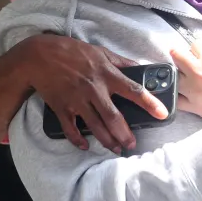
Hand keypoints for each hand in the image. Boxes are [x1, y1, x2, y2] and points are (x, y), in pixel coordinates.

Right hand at [19, 34, 167, 152]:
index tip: (162, 113)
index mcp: (106, 74)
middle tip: (132, 144)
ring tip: (116, 149)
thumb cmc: (71, 51)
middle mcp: (93, 89)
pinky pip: (70, 128)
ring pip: (95, 126)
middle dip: (125, 134)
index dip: (150, 103)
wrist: (38, 56)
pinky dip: (77, 139)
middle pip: (114, 117)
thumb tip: (139, 66)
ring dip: (107, 141)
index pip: (133, 90)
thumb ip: (120, 61)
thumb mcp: (99, 51)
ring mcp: (77, 100)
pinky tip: (85, 146)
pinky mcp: (62, 107)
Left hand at [171, 34, 201, 122]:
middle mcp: (198, 73)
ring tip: (189, 75)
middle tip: (193, 59)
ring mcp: (193, 91)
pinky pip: (176, 99)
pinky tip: (185, 91)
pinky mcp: (194, 107)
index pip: (195, 43)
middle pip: (177, 55)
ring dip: (179, 72)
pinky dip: (176, 94)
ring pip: (173, 76)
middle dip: (184, 54)